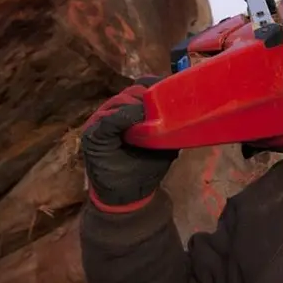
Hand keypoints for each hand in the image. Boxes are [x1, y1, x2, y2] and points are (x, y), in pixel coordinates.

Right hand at [81, 76, 178, 212]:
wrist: (126, 196)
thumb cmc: (145, 168)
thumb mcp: (163, 145)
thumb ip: (169, 127)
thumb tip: (190, 111)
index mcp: (129, 111)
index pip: (140, 88)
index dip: (154, 86)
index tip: (169, 88)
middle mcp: (112, 112)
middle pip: (130, 92)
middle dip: (147, 97)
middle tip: (161, 107)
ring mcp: (100, 121)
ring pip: (119, 102)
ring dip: (136, 107)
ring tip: (151, 117)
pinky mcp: (92, 134)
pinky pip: (107, 120)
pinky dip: (122, 118)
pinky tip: (135, 123)